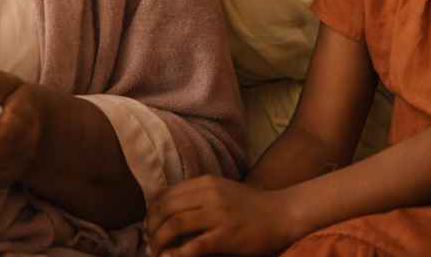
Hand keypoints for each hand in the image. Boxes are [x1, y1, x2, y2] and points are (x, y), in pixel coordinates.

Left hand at [146, 177, 295, 256]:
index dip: (152, 211)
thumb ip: (198, 196)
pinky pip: (194, 245)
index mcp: (206, 182)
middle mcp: (210, 194)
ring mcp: (218, 214)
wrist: (281, 214)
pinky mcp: (226, 235)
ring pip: (175, 224)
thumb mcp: (221, 191)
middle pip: (167, 208)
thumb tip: (167, 211)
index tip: (148, 225)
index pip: (167, 194)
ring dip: (159, 241)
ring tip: (155, 252)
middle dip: (152, 227)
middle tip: (148, 241)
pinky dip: (177, 254)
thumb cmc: (250, 206)